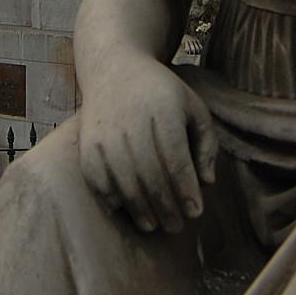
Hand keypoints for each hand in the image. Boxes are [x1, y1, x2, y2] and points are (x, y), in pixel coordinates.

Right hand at [78, 60, 216, 233]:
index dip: (186, 191)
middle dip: (166, 208)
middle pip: (151, 177)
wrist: (114, 68)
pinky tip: (126, 210)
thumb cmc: (162, 93)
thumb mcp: (193, 108)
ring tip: (154, 226)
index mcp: (164, 112)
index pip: (176, 160)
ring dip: (140, 210)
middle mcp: (132, 123)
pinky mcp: (87, 145)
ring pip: (124, 183)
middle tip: (177, 227)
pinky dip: (112, 200)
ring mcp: (106, 135)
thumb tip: (208, 183)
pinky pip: (98, 181)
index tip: (195, 212)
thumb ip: (206, 144)